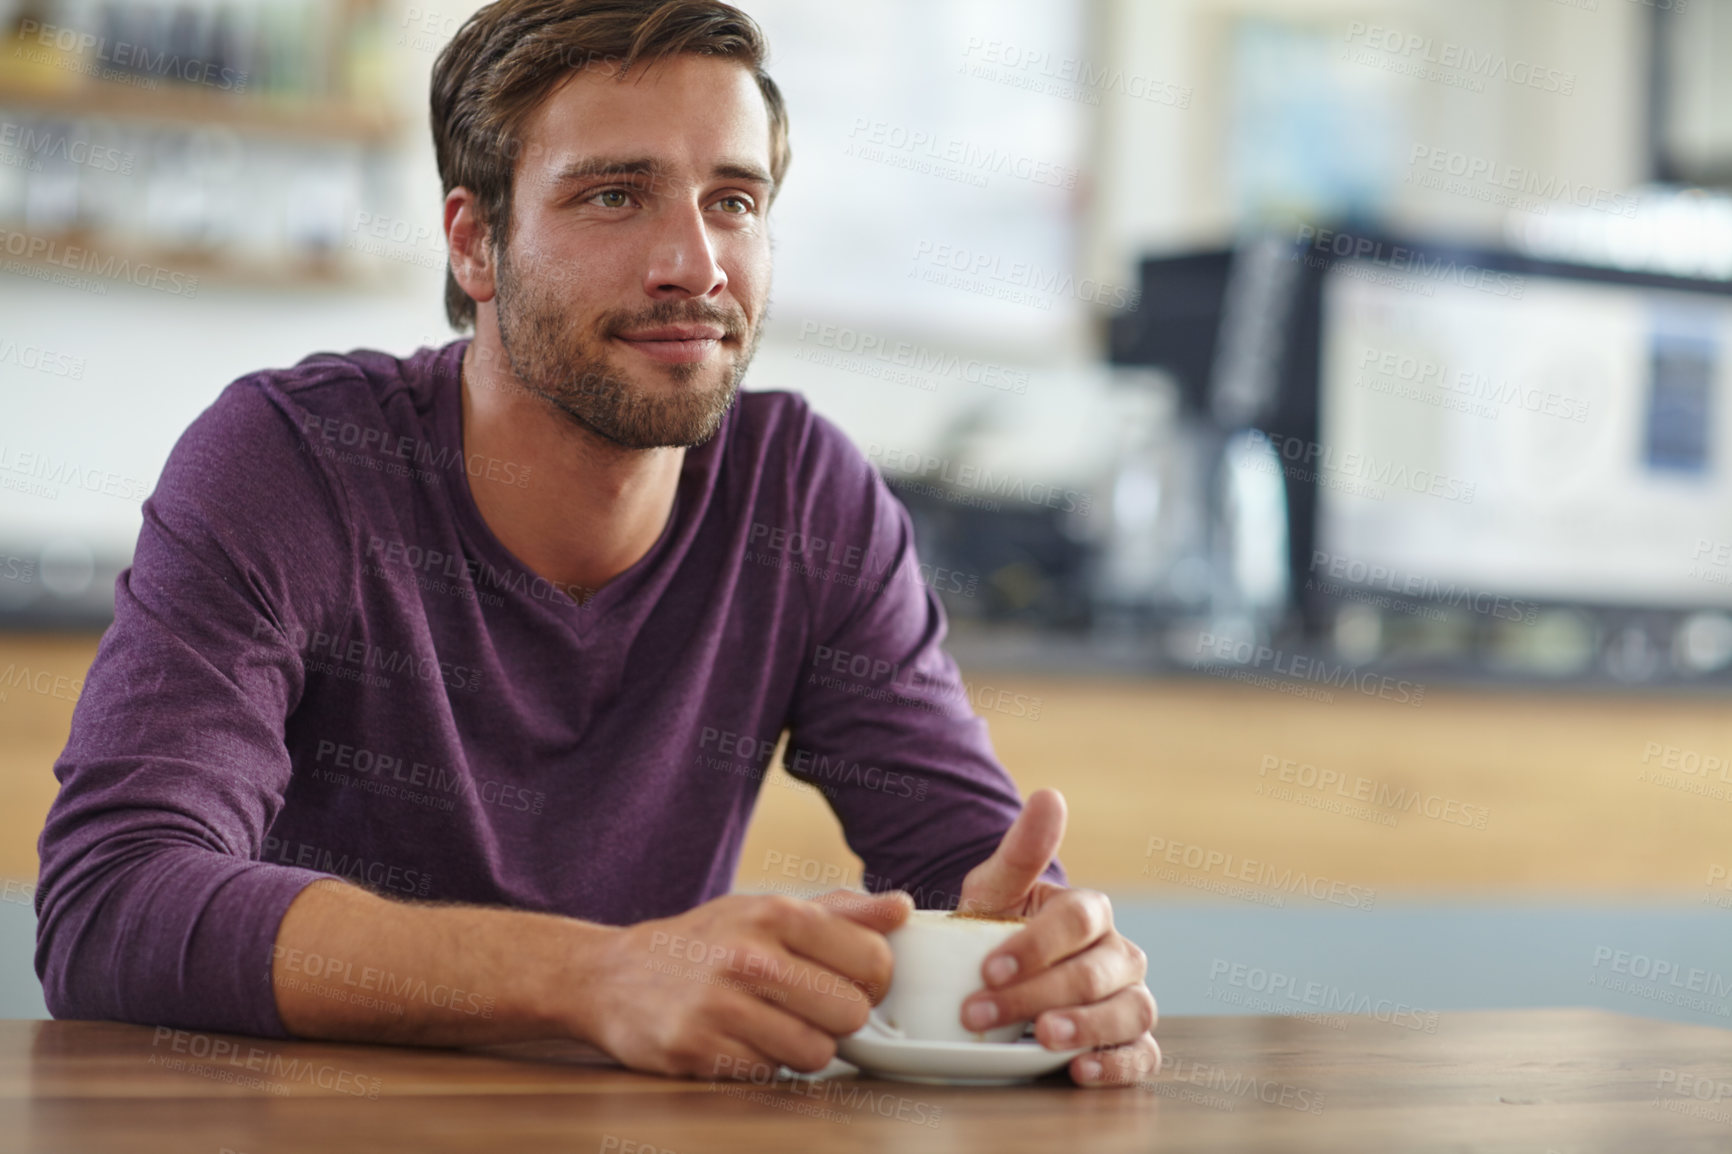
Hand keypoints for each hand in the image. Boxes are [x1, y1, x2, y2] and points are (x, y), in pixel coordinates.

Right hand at [570, 889, 910, 1078]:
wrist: (613, 976)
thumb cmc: (703, 942)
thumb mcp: (765, 910)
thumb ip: (840, 912)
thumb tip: (902, 908)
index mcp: (775, 913)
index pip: (873, 959)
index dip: (872, 979)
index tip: (851, 981)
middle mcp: (750, 956)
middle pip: (851, 1012)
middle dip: (837, 1018)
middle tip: (809, 1008)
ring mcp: (722, 1005)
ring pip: (817, 1053)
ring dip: (803, 1047)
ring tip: (772, 1024)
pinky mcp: (699, 1050)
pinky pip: (771, 1075)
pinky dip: (763, 1064)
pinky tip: (739, 1040)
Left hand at [955, 789, 1159, 1086]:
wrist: (1000, 977)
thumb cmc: (1000, 927)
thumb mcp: (997, 889)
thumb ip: (1022, 849)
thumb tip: (1049, 795)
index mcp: (1090, 912)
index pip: (1077, 920)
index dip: (1034, 945)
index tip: (987, 968)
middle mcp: (1120, 954)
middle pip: (1094, 972)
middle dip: (1036, 993)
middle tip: (981, 1013)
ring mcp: (1130, 998)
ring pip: (1129, 1011)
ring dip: (1086, 1027)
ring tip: (1042, 1039)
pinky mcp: (1131, 1041)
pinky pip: (1143, 1055)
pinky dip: (1119, 1064)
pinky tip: (1081, 1070)